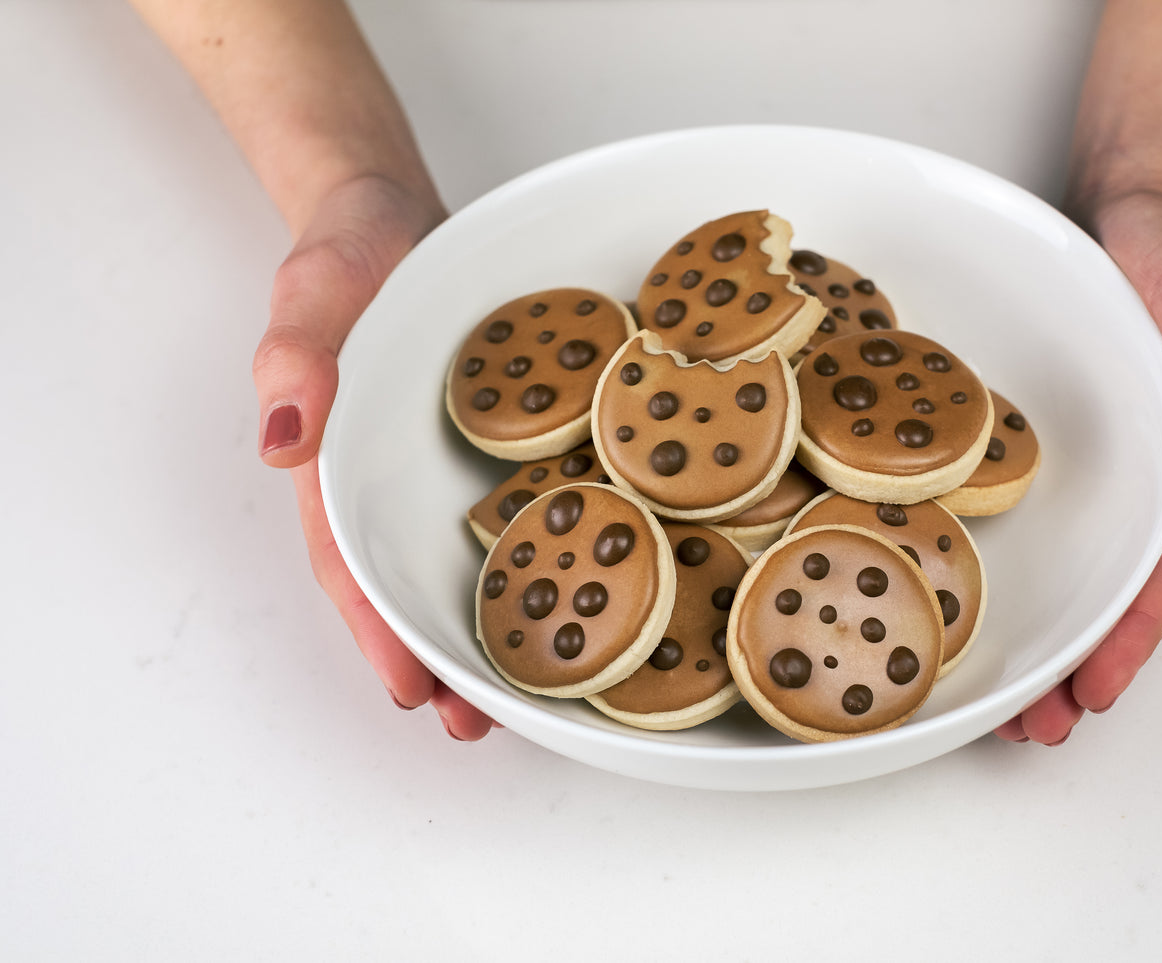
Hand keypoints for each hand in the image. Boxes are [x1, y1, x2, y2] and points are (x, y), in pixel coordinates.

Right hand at [255, 173, 497, 740]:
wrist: (399, 216)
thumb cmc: (347, 251)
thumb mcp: (314, 288)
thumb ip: (294, 353)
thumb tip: (281, 437)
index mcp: (342, 459)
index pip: (350, 559)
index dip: (377, 627)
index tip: (406, 687)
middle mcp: (393, 477)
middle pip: (408, 583)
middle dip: (436, 657)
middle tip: (473, 724)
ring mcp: (444, 465)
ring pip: (461, 560)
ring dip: (488, 625)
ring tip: (526, 696)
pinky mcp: (499, 441)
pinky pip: (515, 503)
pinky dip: (537, 550)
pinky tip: (576, 586)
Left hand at [993, 188, 1161, 744]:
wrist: (1118, 210)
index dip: (1132, 636)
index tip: (1094, 692)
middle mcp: (1131, 481)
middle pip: (1111, 593)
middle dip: (1077, 667)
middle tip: (1034, 730)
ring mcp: (1083, 469)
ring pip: (1065, 570)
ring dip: (1037, 639)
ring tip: (998, 706)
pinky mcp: (1030, 446)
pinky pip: (1013, 516)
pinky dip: (993, 568)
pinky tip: (951, 596)